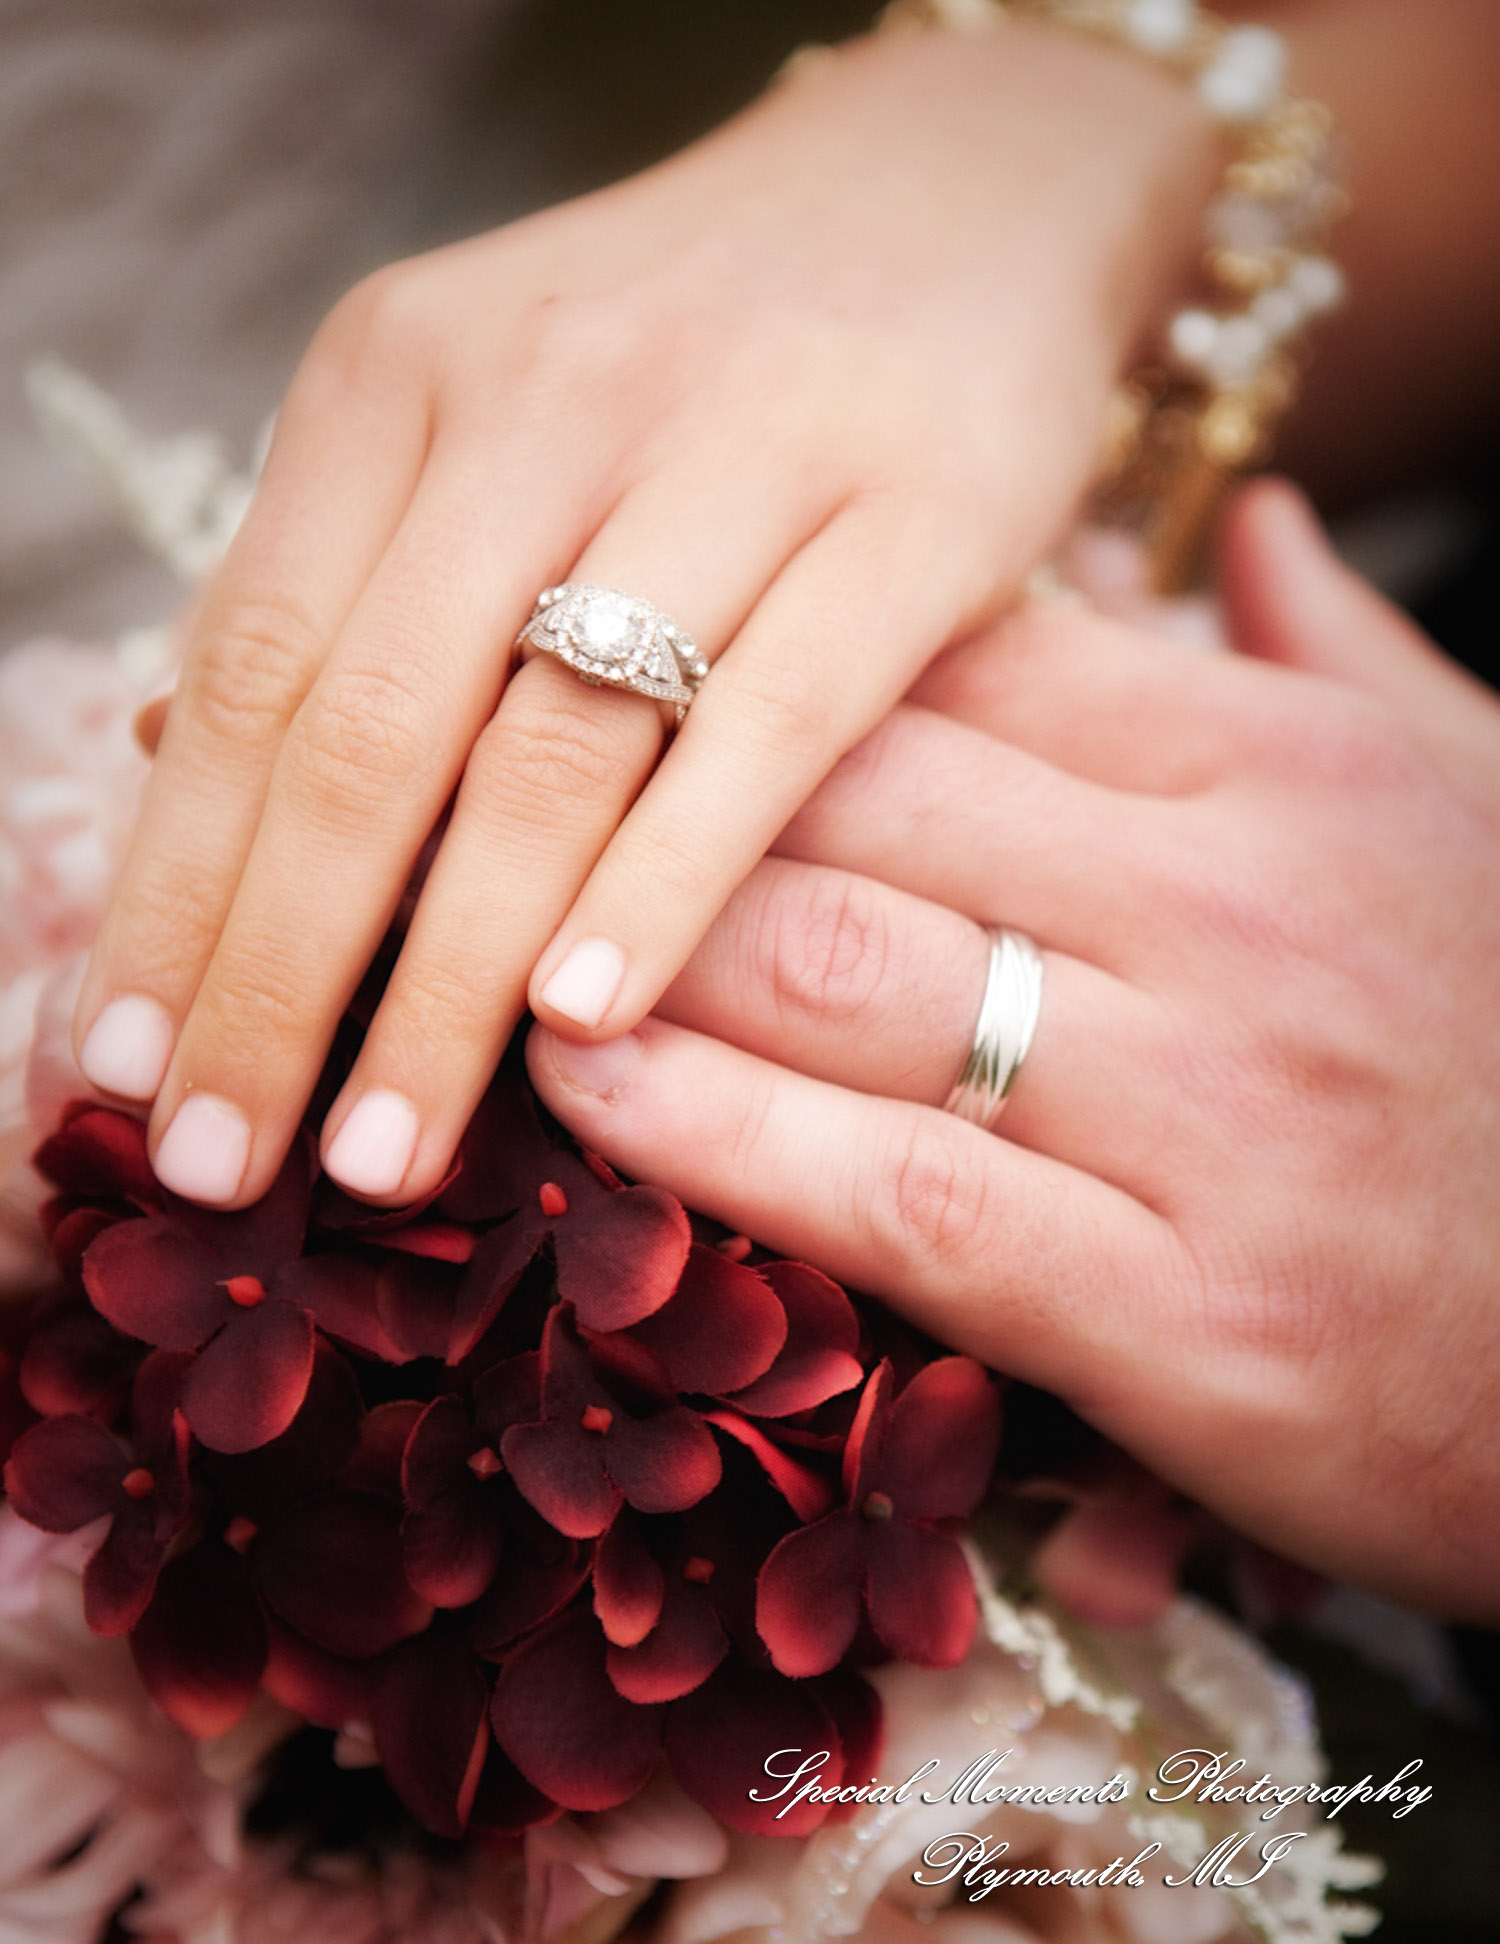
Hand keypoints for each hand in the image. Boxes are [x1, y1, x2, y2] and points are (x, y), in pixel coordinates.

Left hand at [71, 18, 1211, 1211]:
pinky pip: (763, 732)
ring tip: (379, 1153)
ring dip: (447, 980)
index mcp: (397, 377)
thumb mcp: (484, 408)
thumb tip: (166, 769)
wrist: (963, 185)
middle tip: (225, 1162)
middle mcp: (538, 399)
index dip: (174, 888)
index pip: (244, 674)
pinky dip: (662, 884)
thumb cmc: (695, 345)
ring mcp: (733, 449)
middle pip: (366, 737)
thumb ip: (353, 581)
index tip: (125, 1066)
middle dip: (278, 977)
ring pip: (547, 754)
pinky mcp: (911, 516)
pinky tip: (585, 1022)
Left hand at [528, 483, 1499, 1619]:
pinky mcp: (1183, 1310)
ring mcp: (1206, 1107)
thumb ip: (1343, 648)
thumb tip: (1234, 509)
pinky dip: (724, 1139)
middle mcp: (1235, 909)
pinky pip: (906, 1191)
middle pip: (865, 793)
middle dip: (656, 786)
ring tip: (481, 935)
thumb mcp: (1479, 800)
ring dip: (638, 945)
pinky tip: (588, 1094)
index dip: (757, 653)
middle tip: (484, 788)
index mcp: (1282, 767)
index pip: (960, 651)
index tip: (615, 662)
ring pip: (852, 974)